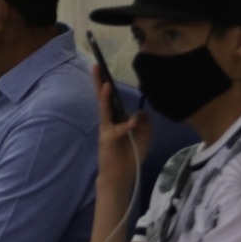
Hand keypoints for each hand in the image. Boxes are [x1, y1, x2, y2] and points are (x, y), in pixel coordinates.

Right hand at [94, 65, 150, 186]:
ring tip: (105, 84)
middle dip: (98, 82)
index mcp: (116, 118)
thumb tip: (141, 112)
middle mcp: (109, 121)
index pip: (111, 98)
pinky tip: (132, 123)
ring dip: (104, 97)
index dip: (108, 85)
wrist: (120, 175)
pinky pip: (116, 130)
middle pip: (102, 98)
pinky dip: (125, 126)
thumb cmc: (130, 155)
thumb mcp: (144, 136)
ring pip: (104, 110)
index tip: (104, 69)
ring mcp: (106, 129)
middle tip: (95, 66)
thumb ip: (144, 123)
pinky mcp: (107, 140)